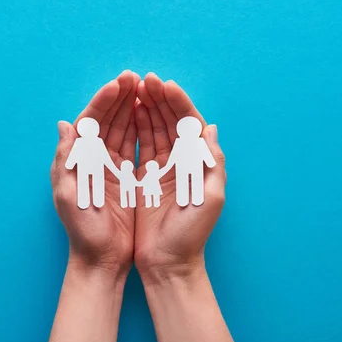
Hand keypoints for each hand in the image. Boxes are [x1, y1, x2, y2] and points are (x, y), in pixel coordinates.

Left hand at [51, 70, 139, 275]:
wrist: (103, 258)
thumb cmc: (83, 229)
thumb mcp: (68, 194)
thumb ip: (66, 159)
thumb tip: (64, 124)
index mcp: (78, 158)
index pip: (92, 120)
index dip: (105, 100)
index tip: (120, 83)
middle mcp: (94, 157)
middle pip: (109, 119)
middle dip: (121, 96)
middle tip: (136, 76)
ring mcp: (111, 165)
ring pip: (123, 128)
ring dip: (133, 106)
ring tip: (146, 87)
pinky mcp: (128, 176)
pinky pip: (136, 145)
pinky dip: (143, 128)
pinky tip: (151, 114)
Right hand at [134, 73, 226, 282]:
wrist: (166, 262)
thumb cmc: (190, 234)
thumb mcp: (209, 199)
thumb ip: (212, 164)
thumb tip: (211, 128)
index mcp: (198, 163)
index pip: (188, 123)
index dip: (178, 102)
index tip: (164, 85)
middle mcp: (181, 160)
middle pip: (170, 121)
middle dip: (159, 98)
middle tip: (144, 79)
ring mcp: (161, 167)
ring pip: (154, 128)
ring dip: (146, 107)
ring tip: (134, 87)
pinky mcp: (143, 176)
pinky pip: (139, 145)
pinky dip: (135, 127)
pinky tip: (129, 112)